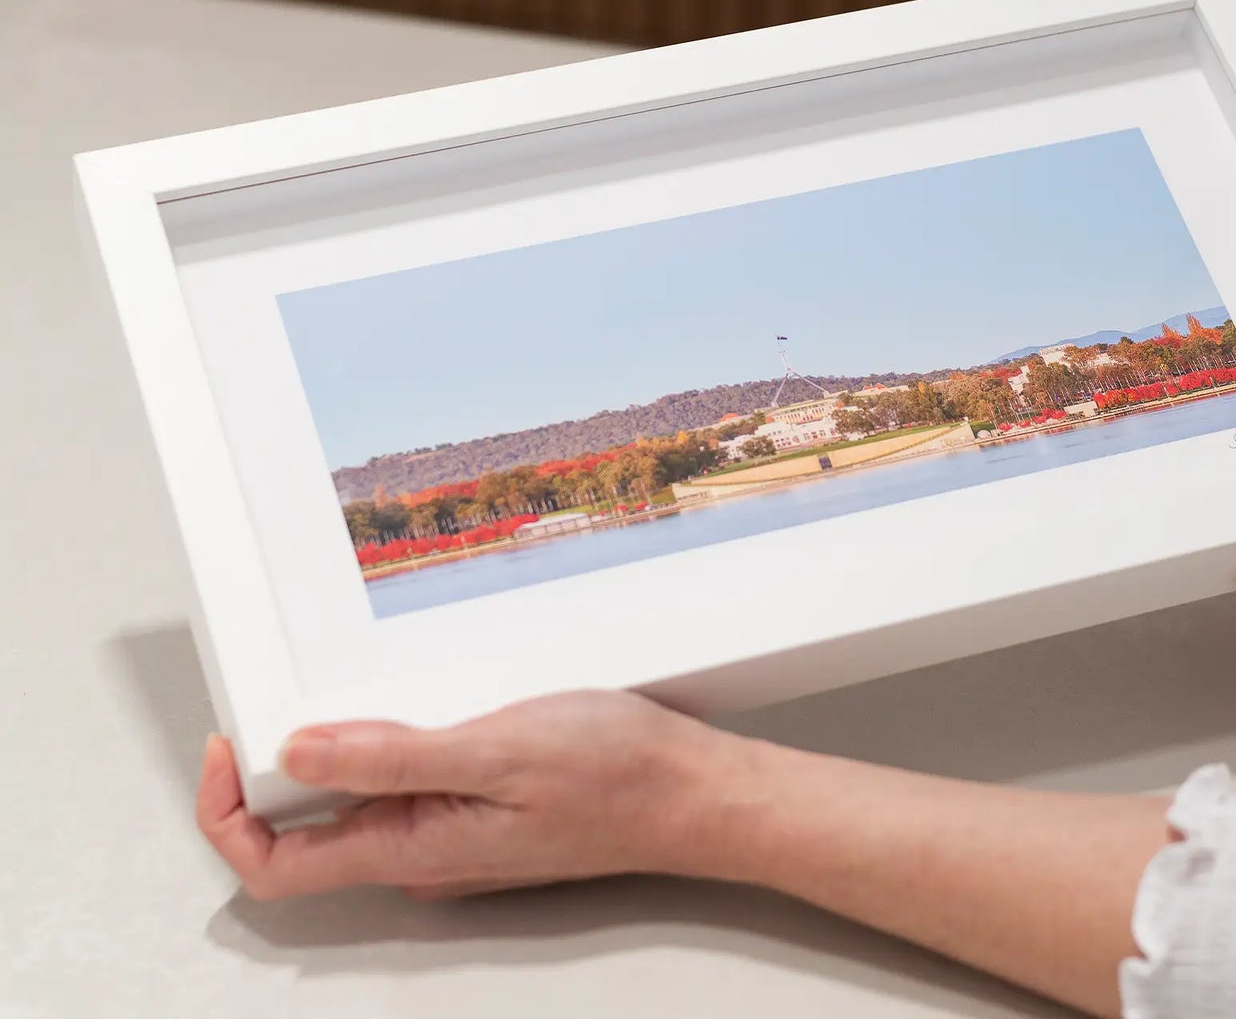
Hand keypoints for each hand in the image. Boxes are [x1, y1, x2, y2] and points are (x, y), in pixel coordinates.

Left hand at [195, 690, 737, 899]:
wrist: (694, 794)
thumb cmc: (614, 775)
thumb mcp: (495, 750)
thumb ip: (390, 758)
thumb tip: (295, 754)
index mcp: (411, 849)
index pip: (275, 865)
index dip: (228, 812)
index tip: (231, 743)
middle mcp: (422, 855)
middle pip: (309, 830)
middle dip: (283, 762)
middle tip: (292, 687)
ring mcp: (454, 837)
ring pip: (361, 804)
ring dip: (343, 747)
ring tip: (362, 683)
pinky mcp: (483, 813)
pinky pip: (410, 787)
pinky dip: (394, 743)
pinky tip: (425, 699)